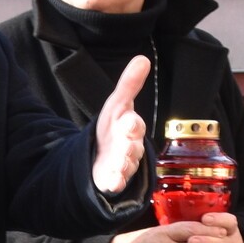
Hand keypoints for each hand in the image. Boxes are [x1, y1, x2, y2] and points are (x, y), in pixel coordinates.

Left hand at [90, 56, 151, 193]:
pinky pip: (116, 184)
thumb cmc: (113, 129)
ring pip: (126, 166)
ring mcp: (122, 166)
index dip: (133, 123)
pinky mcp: (112, 181)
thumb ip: (129, 84)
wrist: (100, 155)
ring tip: (118, 163)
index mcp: (131, 129)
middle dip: (130, 145)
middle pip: (133, 147)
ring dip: (123, 164)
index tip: (128, 120)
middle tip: (126, 143)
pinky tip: (112, 182)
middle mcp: (130, 148)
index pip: (136, 125)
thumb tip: (143, 58)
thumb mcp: (117, 104)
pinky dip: (115, 183)